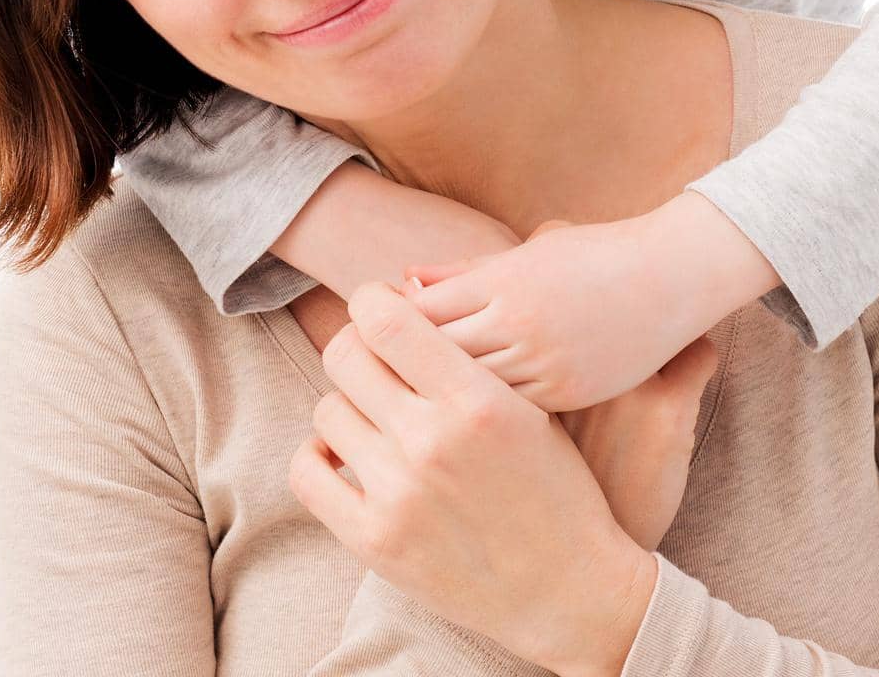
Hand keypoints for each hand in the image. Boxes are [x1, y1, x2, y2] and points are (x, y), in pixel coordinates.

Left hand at [289, 280, 654, 673]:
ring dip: (348, 403)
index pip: (384, 318)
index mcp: (475, 399)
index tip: (381, 309)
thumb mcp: (528, 403)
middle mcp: (431, 442)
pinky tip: (347, 451)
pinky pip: (307, 471)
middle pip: (345, 354)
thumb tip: (399, 290)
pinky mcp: (374, 541)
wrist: (571, 588)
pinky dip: (319, 453)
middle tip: (375, 358)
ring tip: (376, 414)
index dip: (372, 301)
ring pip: (327, 408)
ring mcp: (398, 495)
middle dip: (357, 346)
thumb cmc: (554, 485)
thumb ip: (465, 352)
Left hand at [403, 211, 705, 410]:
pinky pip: (509, 413)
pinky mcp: (569, 395)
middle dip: (403, 370)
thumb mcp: (528, 252)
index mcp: (503, 281)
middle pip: (436, 355)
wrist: (673, 275)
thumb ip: (465, 272)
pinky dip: (482, 419)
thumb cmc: (595, 254)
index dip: (390, 327)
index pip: (422, 310)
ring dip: (437, 402)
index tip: (373, 337)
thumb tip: (406, 280)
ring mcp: (546, 363)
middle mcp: (519, 323)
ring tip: (411, 407)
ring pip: (467, 392)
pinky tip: (464, 423)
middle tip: (377, 382)